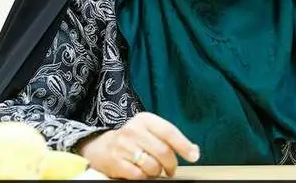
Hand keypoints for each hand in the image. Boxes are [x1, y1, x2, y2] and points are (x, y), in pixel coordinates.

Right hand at [76, 112, 199, 178]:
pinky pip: (139, 175)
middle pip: (163, 152)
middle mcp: (134, 130)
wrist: (101, 146)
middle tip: (171, 170)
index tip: (194, 156)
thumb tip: (194, 151)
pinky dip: (144, 177)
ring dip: (157, 172)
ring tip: (153, 169)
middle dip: (171, 164)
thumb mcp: (149, 130)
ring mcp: (123, 146)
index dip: (184, 145)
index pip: (169, 132)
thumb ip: (170, 138)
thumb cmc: (133, 138)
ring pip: (152, 166)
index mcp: (145, 119)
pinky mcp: (116, 162)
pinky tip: (142, 172)